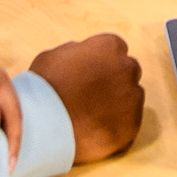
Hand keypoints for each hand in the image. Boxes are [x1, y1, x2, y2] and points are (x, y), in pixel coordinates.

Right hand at [29, 33, 144, 162]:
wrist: (45, 125)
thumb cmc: (44, 88)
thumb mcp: (54, 56)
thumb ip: (77, 53)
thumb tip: (83, 57)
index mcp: (109, 46)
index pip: (115, 49)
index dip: (102, 62)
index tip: (91, 73)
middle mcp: (126, 69)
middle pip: (127, 71)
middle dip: (115, 80)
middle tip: (93, 95)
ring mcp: (132, 98)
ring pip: (131, 98)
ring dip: (118, 103)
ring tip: (92, 116)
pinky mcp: (132, 125)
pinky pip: (129, 123)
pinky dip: (117, 126)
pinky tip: (96, 130)